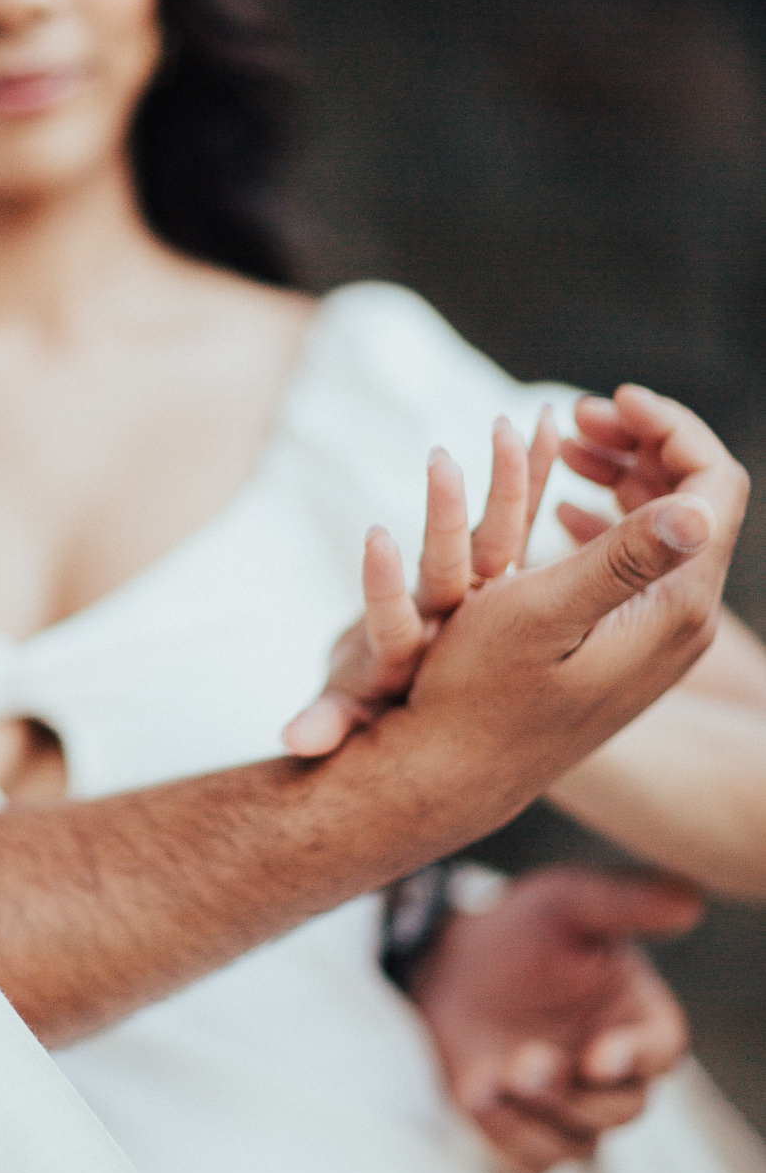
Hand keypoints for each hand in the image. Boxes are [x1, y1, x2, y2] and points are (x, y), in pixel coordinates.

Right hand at [339, 391, 745, 855]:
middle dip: (644, 443)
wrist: (457, 772)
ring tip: (566, 446)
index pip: (714, 487)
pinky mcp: (629, 644)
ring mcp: (659, 636)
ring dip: (625, 474)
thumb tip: (698, 507)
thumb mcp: (543, 613)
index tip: (606, 400)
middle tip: (577, 417)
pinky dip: (609, 515)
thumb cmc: (481, 693)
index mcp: (673, 605)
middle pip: (699, 500)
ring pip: (671, 528)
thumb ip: (623, 558)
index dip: (670, 428)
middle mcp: (682, 621)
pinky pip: (642, 560)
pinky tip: (560, 506)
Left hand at [408, 866, 701, 1172]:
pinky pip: (533, 1163)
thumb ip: (624, 900)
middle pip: (621, 1111)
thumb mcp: (565, 901)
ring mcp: (572, 1105)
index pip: (662, 1052)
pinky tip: (474, 1093)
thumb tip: (689, 900)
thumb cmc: (517, 928)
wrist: (447, 961)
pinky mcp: (529, 1128)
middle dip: (573, 1096)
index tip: (596, 1058)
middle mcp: (614, 1070)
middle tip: (523, 1063)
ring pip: (579, 1145)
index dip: (636, 1060)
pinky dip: (506, 1139)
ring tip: (486, 1080)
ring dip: (534, 1121)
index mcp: (638, 1017)